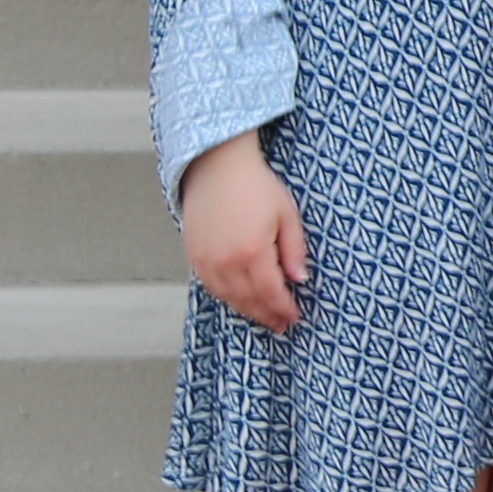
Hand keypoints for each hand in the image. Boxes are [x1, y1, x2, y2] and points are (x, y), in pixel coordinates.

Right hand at [180, 133, 305, 330]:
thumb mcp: (286, 215)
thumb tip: (299, 280)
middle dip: (267, 315)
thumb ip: (294, 251)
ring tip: (263, 316)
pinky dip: (226, 297)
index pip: (271, 293)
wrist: (217, 166)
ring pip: (228, 297)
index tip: (294, 317)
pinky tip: (239, 299)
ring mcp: (206, 260)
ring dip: (247, 310)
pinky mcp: (193, 255)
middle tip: (281, 325)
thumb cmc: (256, 186)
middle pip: (249, 300)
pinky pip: (210, 286)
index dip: (283, 308)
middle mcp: (226, 261)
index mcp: (253, 252)